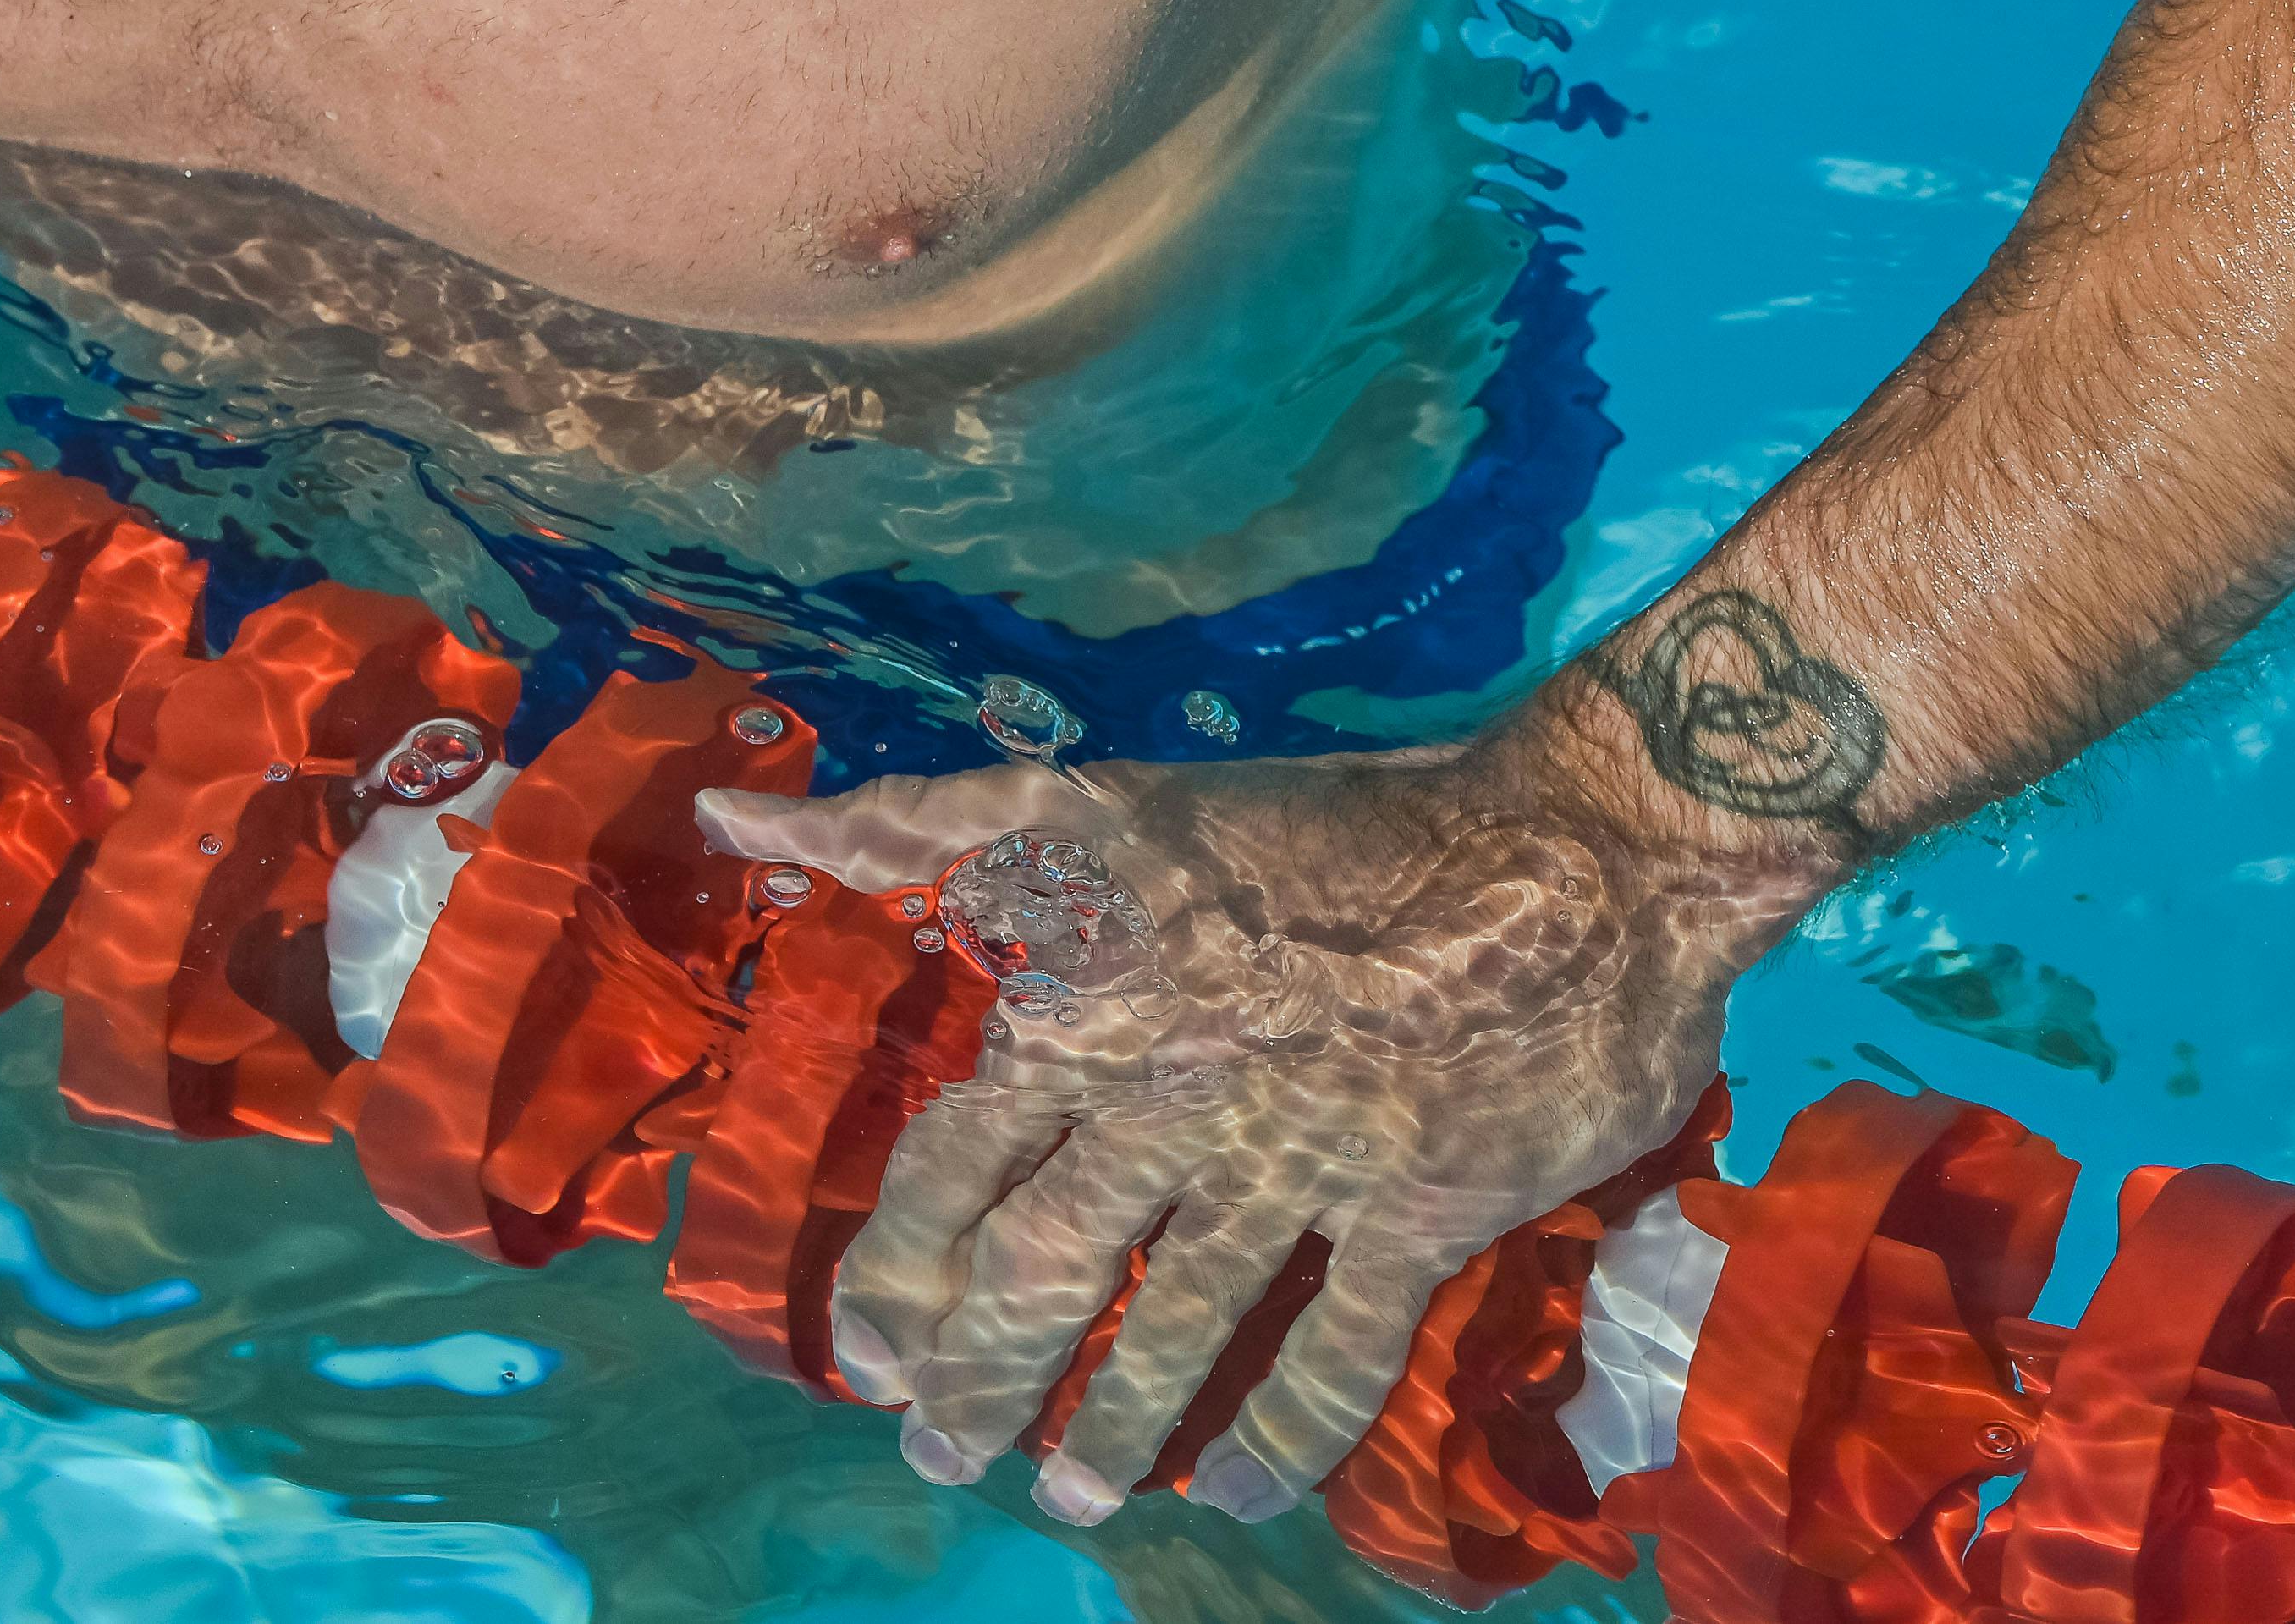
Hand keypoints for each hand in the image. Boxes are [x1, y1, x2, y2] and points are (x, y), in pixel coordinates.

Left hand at [693, 742, 1772, 1523]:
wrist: (1565, 850)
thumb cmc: (1321, 819)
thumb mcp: (1095, 800)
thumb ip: (913, 825)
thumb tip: (729, 817)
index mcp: (1092, 1005)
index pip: (957, 1160)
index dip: (901, 1264)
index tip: (862, 1350)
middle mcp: (1175, 1099)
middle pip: (1047, 1263)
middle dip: (980, 1371)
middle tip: (937, 1452)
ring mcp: (1299, 1164)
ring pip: (1175, 1321)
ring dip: (1112, 1421)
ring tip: (1067, 1494)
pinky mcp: (1418, 1210)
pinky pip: (1334, 1350)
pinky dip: (1284, 1431)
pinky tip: (1243, 1490)